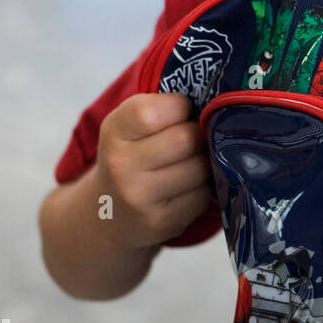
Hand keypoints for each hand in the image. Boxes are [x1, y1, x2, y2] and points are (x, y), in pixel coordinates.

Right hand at [96, 93, 211, 248]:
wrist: (105, 214)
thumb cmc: (130, 157)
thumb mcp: (128, 126)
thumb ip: (160, 107)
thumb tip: (217, 100)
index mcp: (114, 131)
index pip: (153, 111)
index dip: (180, 107)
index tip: (182, 111)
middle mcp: (121, 165)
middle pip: (187, 139)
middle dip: (199, 136)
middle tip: (194, 139)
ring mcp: (140, 198)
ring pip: (202, 168)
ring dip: (206, 164)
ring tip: (192, 163)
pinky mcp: (161, 222)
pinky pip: (204, 196)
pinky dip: (204, 189)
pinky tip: (188, 187)